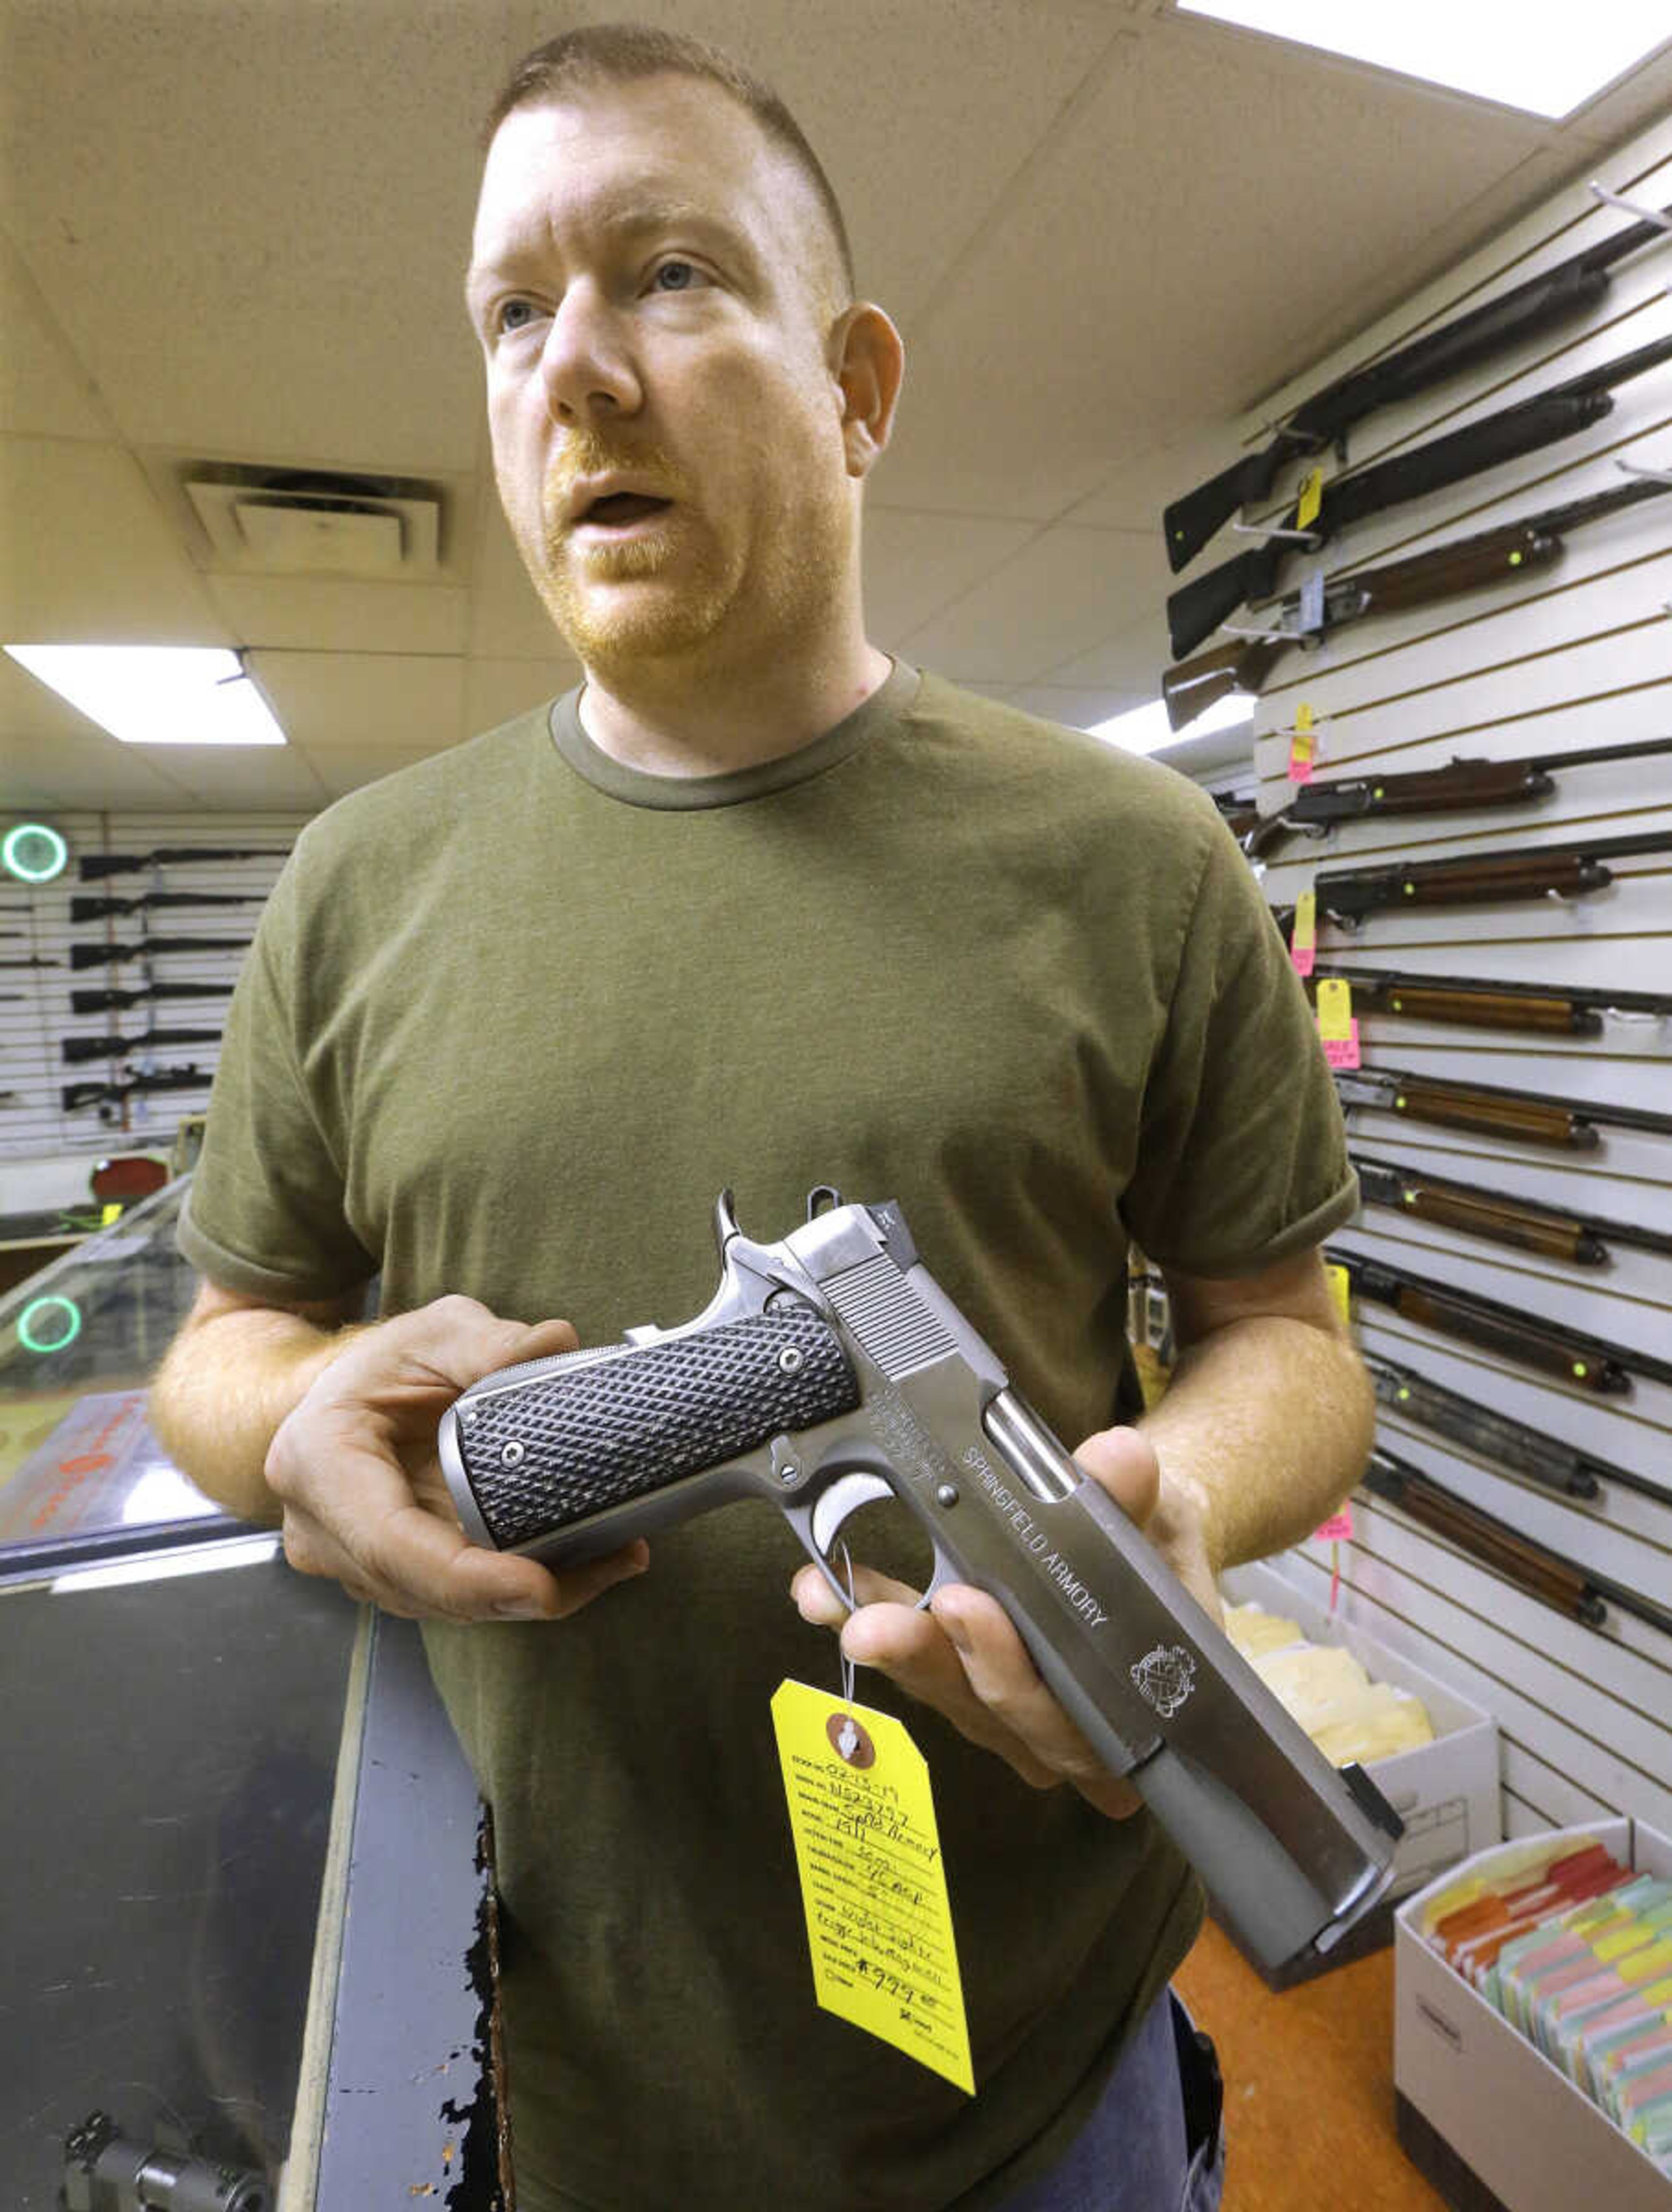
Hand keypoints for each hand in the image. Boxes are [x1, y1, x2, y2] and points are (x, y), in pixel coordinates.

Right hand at [265, 1296, 648, 1621]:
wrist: (333, 1400)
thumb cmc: (377, 1367)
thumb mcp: (431, 1333)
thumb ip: (487, 1340)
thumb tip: (553, 1344)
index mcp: (321, 1466)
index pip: (391, 1544)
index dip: (467, 1578)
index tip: (539, 1586)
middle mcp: (325, 1532)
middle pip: (427, 1589)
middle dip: (520, 1592)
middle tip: (611, 1563)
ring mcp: (354, 1565)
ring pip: (446, 1603)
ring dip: (529, 1594)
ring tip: (614, 1559)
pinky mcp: (392, 1578)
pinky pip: (456, 1596)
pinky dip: (516, 1586)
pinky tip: (582, 1563)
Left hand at [790, 1425, 1220, 1820]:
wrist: (1148, 1555)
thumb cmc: (1157, 1552)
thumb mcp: (1159, 1521)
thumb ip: (1132, 1499)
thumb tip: (1120, 1457)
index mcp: (1122, 1710)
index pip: (1061, 1714)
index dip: (1007, 1668)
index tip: (964, 1605)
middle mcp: (1056, 1729)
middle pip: (983, 1707)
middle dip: (925, 1657)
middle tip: (872, 1620)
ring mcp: (1001, 1712)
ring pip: (938, 1685)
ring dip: (882, 1640)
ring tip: (827, 1597)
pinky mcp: (959, 1681)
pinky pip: (912, 1660)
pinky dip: (868, 1621)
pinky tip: (820, 1592)